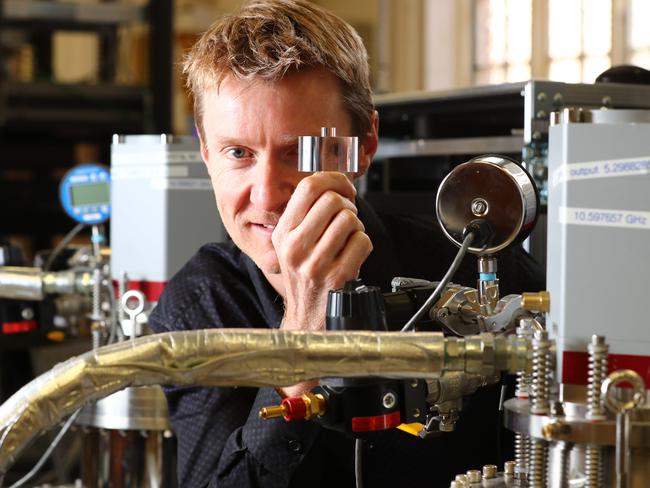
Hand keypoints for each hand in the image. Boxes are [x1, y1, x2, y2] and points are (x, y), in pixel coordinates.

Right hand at [272, 172, 372, 331]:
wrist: (308, 317)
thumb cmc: (305, 276)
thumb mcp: (292, 245)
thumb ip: (306, 214)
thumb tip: (333, 183)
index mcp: (283, 233)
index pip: (308, 188)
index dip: (333, 180)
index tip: (343, 187)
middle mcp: (295, 248)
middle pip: (332, 200)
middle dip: (347, 205)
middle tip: (347, 216)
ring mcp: (316, 263)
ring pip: (349, 219)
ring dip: (356, 226)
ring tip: (348, 238)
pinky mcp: (337, 277)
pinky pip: (362, 241)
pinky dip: (363, 243)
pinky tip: (353, 253)